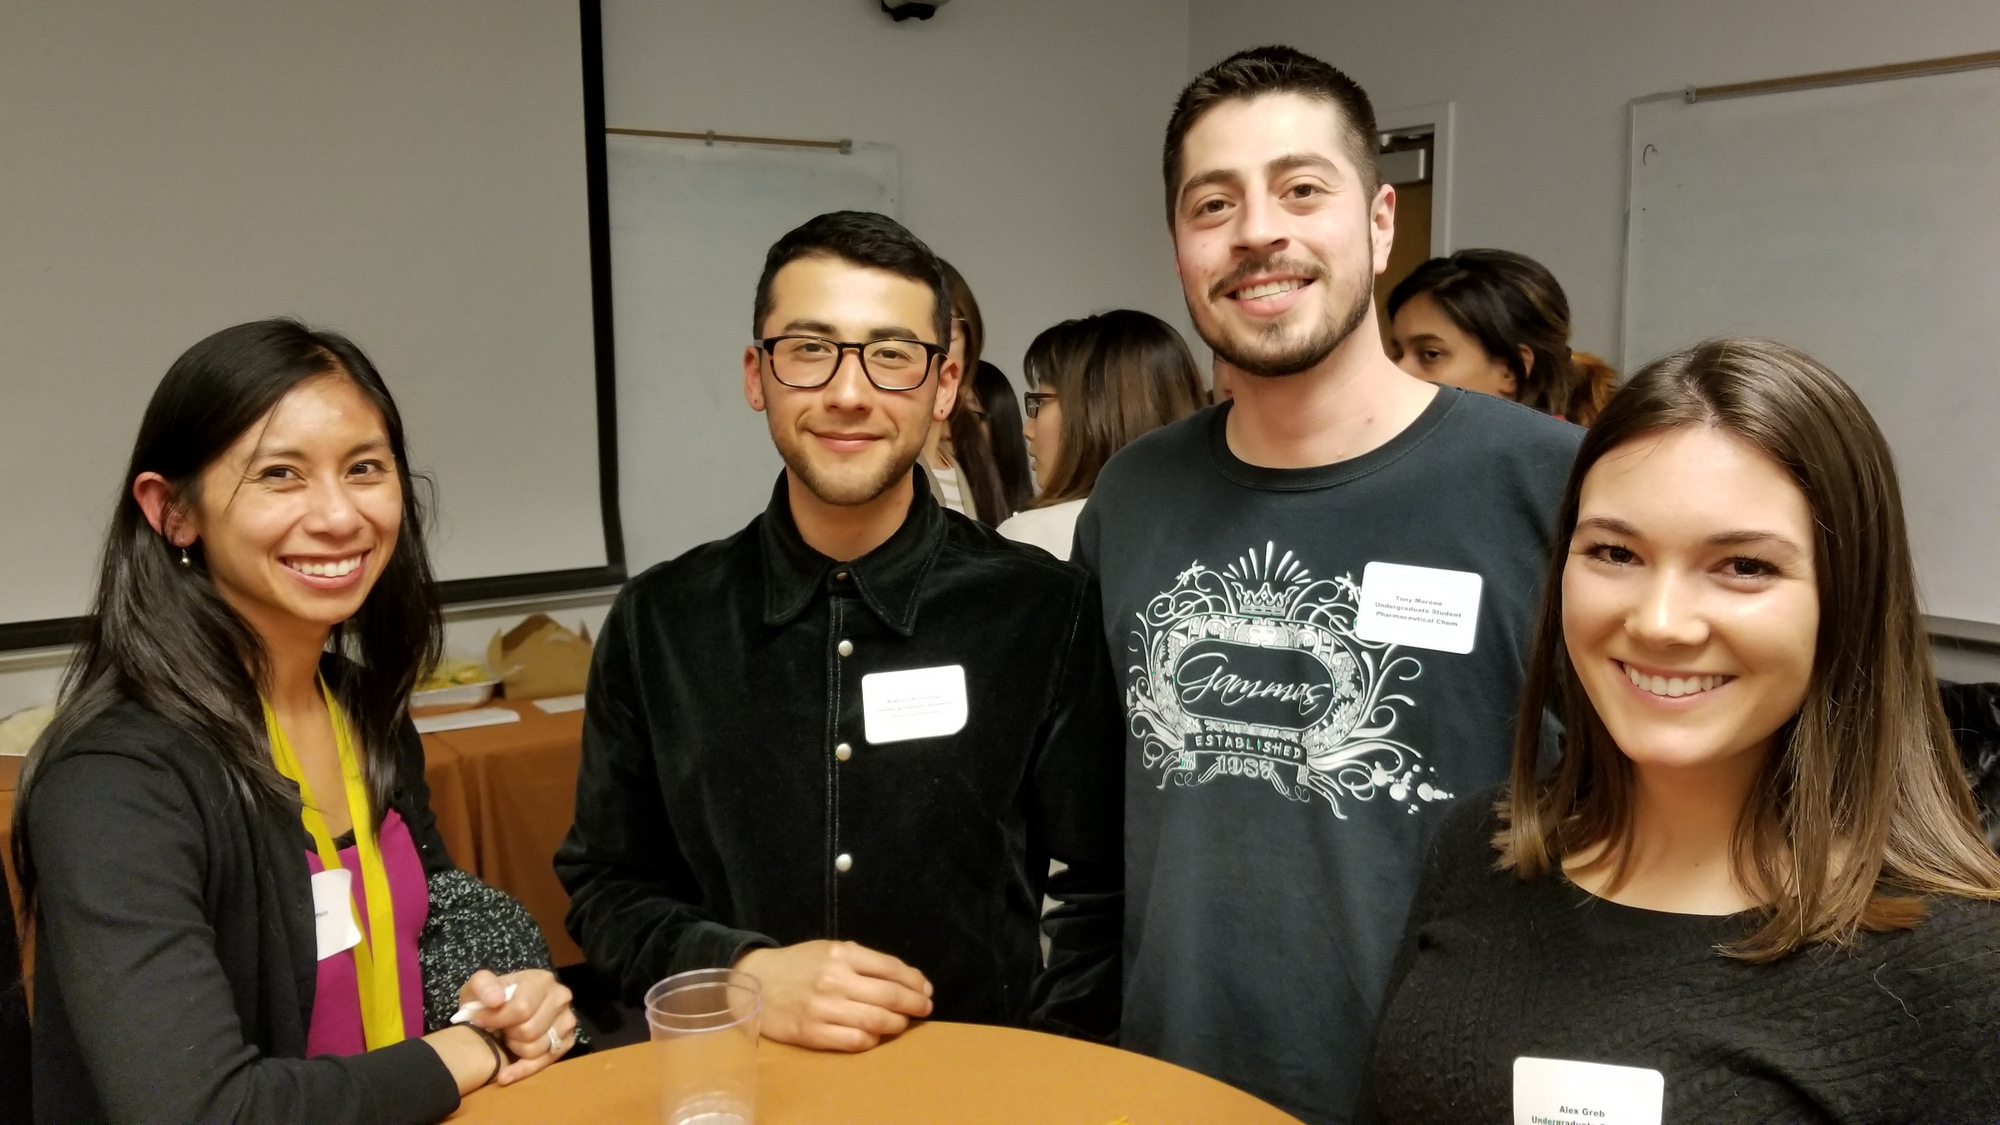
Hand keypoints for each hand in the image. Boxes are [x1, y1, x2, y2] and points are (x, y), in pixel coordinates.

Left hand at [459, 968, 577, 1084]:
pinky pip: (544, 1063)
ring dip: (515, 1049)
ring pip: (537, 1048)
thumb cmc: (490, 1000)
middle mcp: (561, 998)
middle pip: (530, 1030)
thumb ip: (483, 986)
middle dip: (508, 1034)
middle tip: (499, 1030)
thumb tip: (496, 1000)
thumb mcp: (478, 986)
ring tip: (508, 1039)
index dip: (497, 1019)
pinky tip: (505, 1073)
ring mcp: (567, 1021)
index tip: (480, 1021)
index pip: (522, 1008)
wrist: (499, 1013)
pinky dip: (522, 1070)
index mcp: (542, 980)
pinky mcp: (567, 1042)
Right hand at [735, 940, 932, 1050]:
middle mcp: (835, 980)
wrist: (755, 982)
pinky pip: (855, 1042)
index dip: (915, 981)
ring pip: (877, 1022)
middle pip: (890, 996)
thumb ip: (865, 962)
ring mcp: (823, 1008)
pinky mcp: (812, 1033)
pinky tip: (875, 1036)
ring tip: (903, 1023)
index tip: (926, 990)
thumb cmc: (799, 965)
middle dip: (915, 1004)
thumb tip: (908, 980)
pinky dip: (872, 1041)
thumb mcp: (831, 950)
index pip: (892, 968)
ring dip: (897, 1024)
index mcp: (842, 954)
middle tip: (924, 1009)